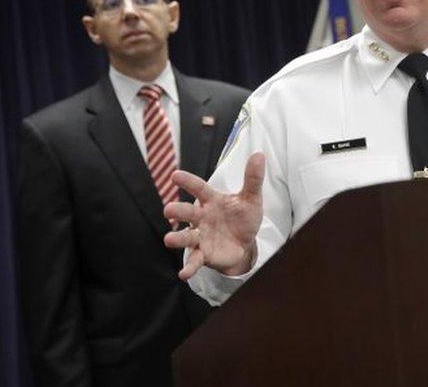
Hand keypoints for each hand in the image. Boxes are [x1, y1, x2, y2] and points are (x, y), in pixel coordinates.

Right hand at [164, 152, 264, 279]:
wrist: (246, 243)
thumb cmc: (242, 217)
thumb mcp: (251, 199)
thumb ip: (253, 178)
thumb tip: (259, 154)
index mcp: (211, 201)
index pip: (199, 188)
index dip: (188, 182)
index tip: (175, 175)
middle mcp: (202, 218)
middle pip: (188, 213)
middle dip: (178, 211)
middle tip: (169, 210)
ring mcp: (201, 236)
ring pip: (186, 237)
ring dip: (177, 238)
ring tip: (168, 239)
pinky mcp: (203, 254)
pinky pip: (194, 261)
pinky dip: (188, 267)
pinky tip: (183, 274)